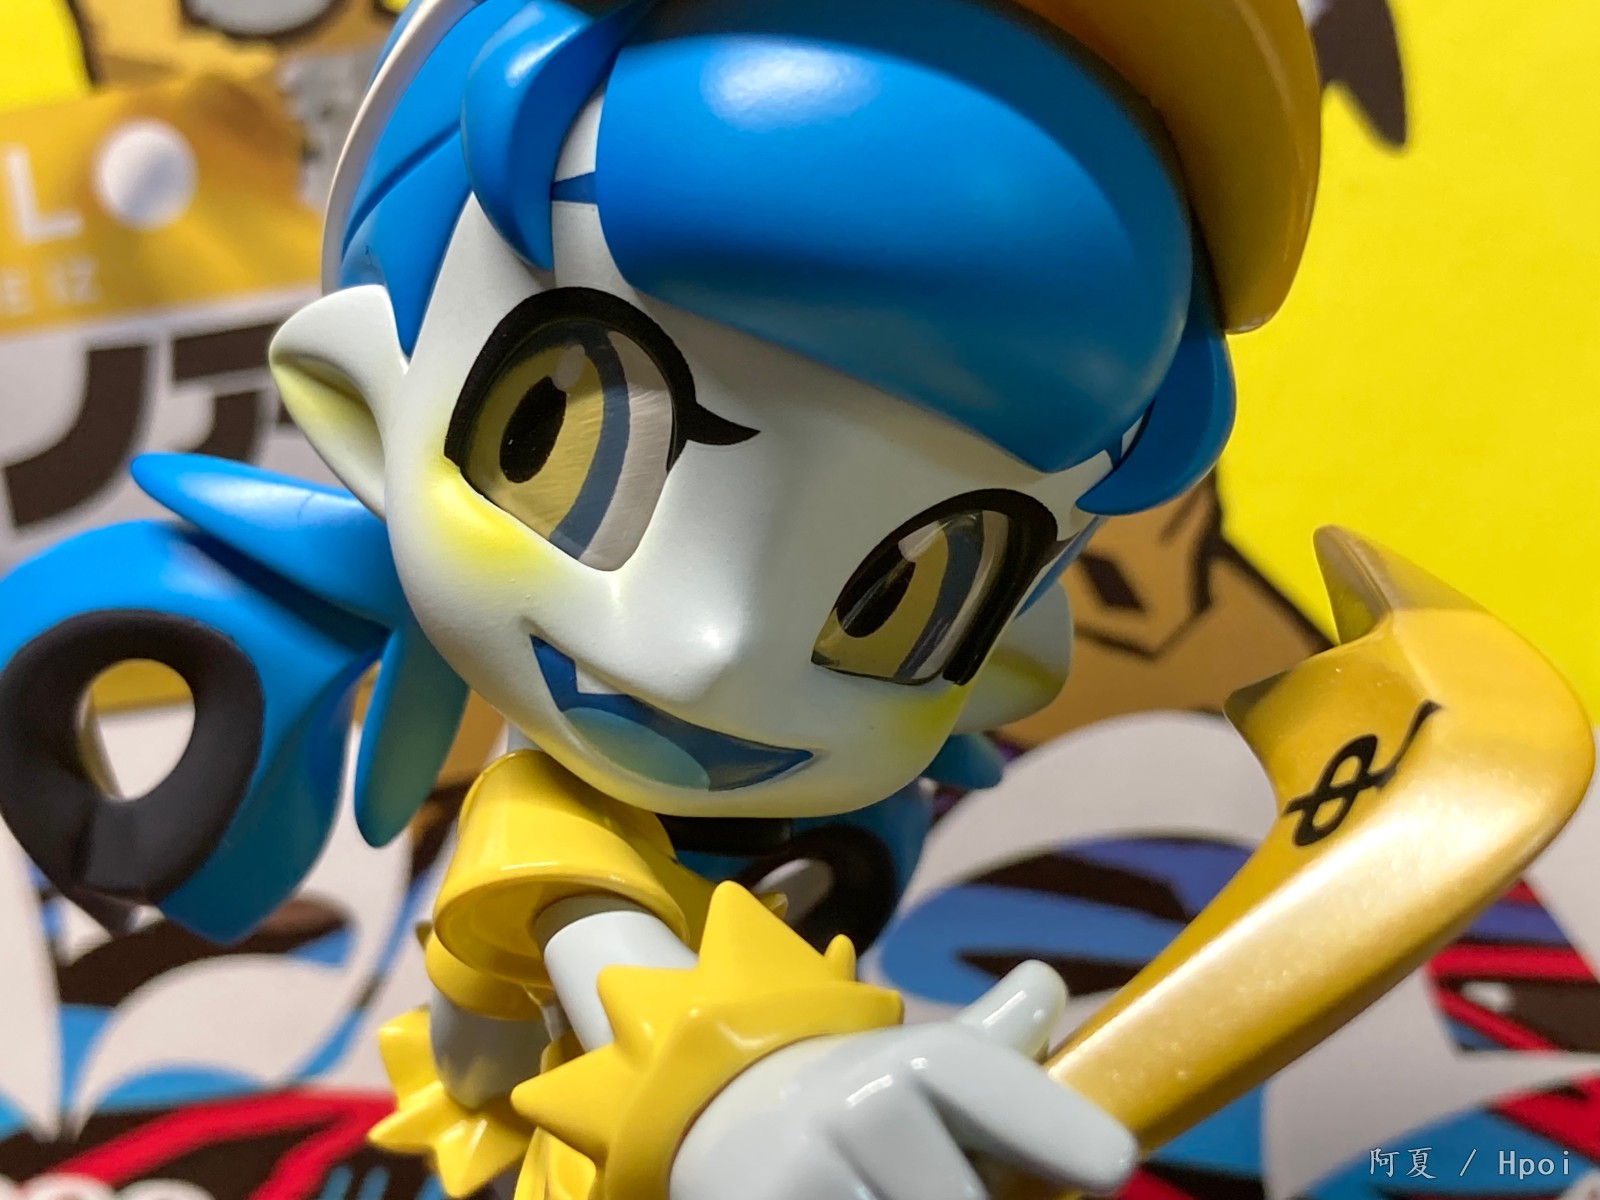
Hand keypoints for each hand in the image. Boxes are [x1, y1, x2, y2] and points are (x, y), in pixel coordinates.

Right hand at [668, 962, 1134, 1199]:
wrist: (727, 1121)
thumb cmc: (869, 1105)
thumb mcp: (926, 1068)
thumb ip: (996, 1044)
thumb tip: (1046, 984)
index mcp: (906, 1062)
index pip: (975, 1079)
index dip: (1049, 1124)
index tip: (1117, 1165)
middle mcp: (849, 1109)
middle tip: (944, 1177)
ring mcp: (796, 1177)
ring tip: (892, 1186)